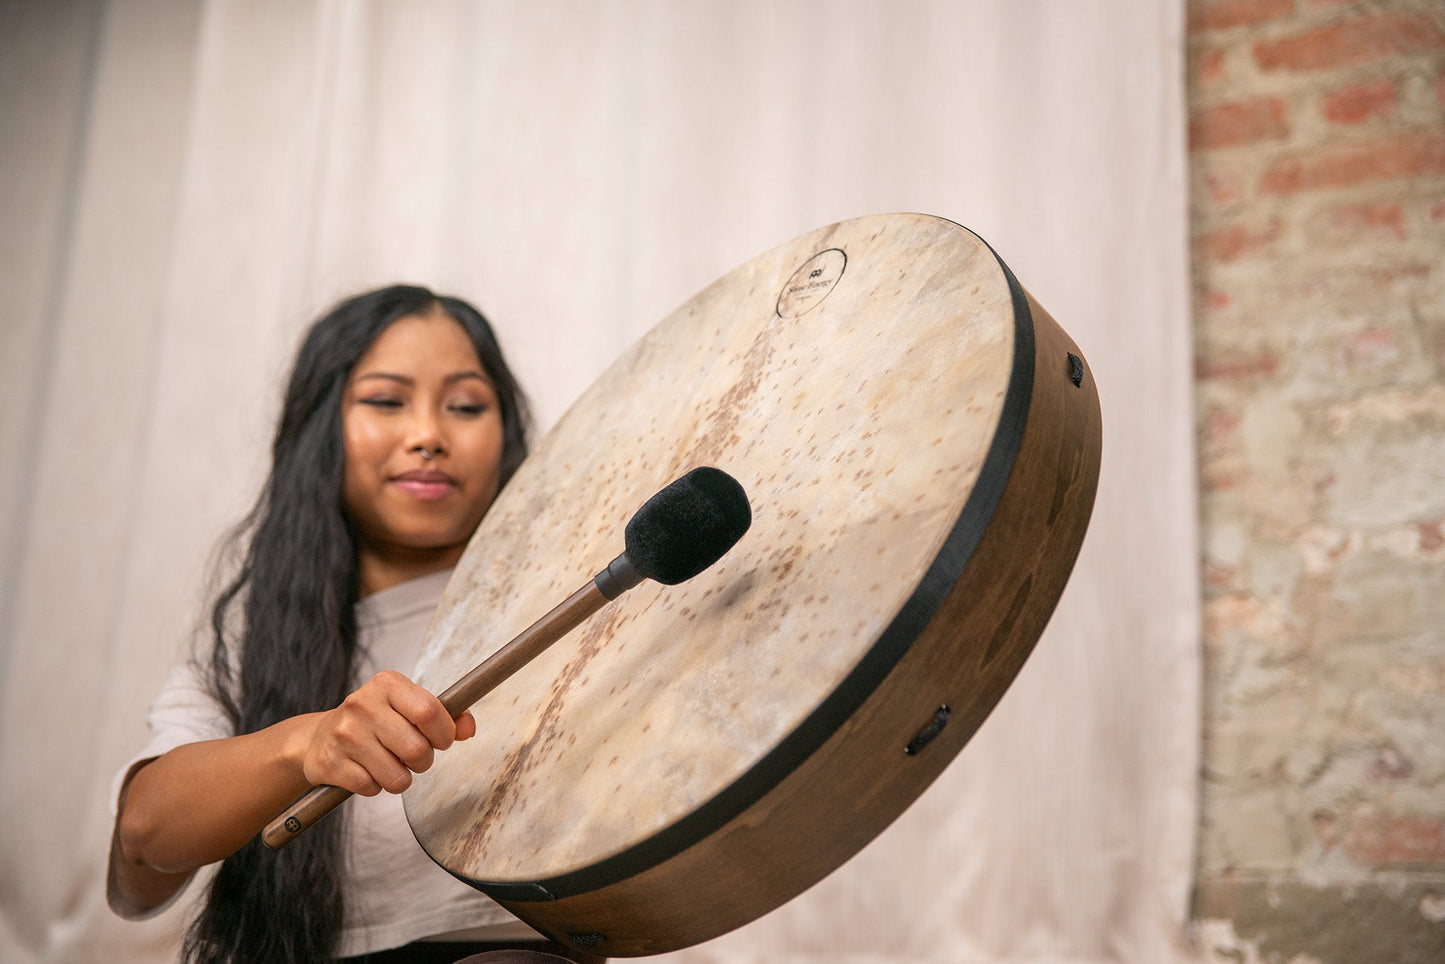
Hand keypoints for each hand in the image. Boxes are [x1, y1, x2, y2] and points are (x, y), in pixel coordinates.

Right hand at [299, 670, 475, 795]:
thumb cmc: (375, 722)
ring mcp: (345, 734)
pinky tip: (367, 771)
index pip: (429, 711)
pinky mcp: (331, 763)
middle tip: (413, 756)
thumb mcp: (407, 708)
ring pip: (397, 777)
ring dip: (401, 778)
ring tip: (390, 764)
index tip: (441, 740)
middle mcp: (364, 704)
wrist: (318, 738)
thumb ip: (445, 716)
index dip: (444, 733)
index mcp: (387, 683)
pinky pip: (372, 788)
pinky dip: (376, 786)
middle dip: (424, 761)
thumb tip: (468, 728)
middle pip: (417, 749)